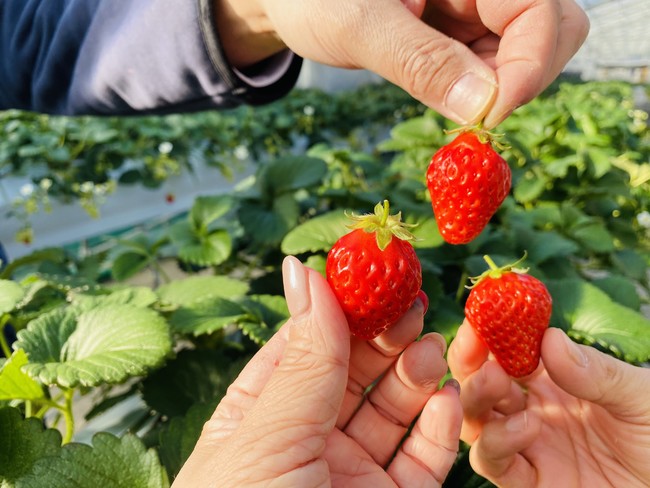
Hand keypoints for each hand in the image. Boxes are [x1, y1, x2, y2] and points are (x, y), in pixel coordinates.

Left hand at [172, 256, 462, 486]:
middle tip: (411, 302)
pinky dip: (437, 427)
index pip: (303, 349)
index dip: (336, 309)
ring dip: (414, 373)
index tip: (370, 272)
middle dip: (382, 336)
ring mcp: (351, 477)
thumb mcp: (267, 436)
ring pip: (391, 411)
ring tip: (430, 346)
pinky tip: (444, 398)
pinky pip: (422, 460)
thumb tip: (303, 271)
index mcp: (259, 421)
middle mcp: (305, 445)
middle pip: (352, 374)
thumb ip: (302, 358)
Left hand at [215, 0, 588, 127]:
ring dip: (499, 92)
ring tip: (439, 95)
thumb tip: (483, 108)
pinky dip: (479, 95)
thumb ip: (419, 61)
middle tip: (475, 117)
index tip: (490, 116)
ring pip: (526, 55)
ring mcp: (476, 8)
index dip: (531, 64)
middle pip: (553, 29)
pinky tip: (444, 98)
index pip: (540, 8)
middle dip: (524, 79)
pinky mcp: (462, 35)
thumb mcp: (356, 26)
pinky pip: (493, 68)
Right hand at [448, 321, 649, 487]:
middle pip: (478, 383)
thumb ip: (596, 372)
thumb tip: (548, 338)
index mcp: (554, 380)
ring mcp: (529, 447)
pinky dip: (497, 443)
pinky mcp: (532, 484)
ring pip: (476, 421)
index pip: (507, 351)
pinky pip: (495, 464)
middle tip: (475, 348)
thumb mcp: (639, 395)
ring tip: (497, 382)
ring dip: (475, 398)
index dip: (490, 332)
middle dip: (469, 363)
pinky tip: (527, 426)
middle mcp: (532, 410)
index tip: (482, 313)